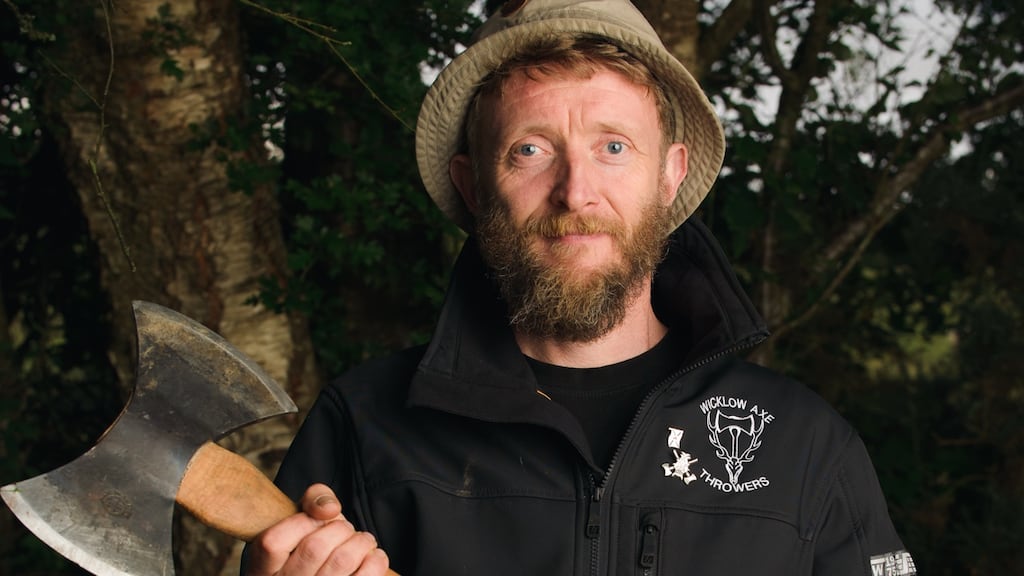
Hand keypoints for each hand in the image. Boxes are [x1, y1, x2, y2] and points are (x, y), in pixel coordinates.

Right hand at [245, 483, 389, 574]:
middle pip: (314, 547)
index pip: (273, 542)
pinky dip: (376, 560)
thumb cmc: (310, 544)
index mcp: (264, 569)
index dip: (301, 523)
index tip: (316, 520)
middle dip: (339, 528)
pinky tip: (372, 555)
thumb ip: (313, 498)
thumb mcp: (301, 518)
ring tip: (362, 540)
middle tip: (345, 528)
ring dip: (361, 541)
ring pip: (342, 561)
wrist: (322, 573)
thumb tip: (329, 509)